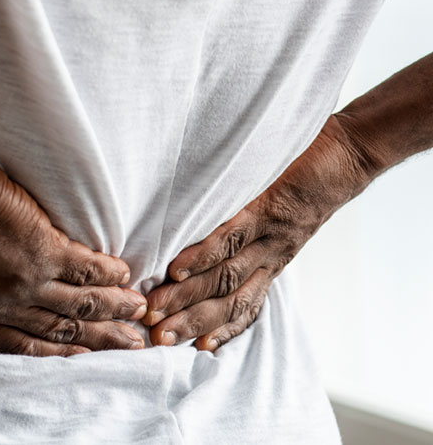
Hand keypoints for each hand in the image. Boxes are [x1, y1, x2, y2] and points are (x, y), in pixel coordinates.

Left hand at [0, 152, 146, 355]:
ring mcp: (26, 280)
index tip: (80, 354)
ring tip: (136, 311)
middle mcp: (3, 304)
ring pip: (78, 304)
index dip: (56, 352)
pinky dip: (107, 275)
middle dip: (96, 340)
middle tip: (126, 344)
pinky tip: (124, 275)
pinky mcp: (44, 249)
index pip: (20, 342)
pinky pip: (86, 268)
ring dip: (110, 310)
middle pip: (59, 330)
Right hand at [142, 115, 369, 350]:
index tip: (186, 348)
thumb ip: (256, 235)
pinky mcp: (269, 208)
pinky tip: (177, 270)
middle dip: (189, 321)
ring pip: (226, 276)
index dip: (217, 330)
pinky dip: (203, 256)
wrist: (351, 157)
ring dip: (188, 297)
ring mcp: (271, 236)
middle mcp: (273, 259)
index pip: (244, 307)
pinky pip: (232, 237)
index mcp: (274, 264)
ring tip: (156, 310)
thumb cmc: (310, 186)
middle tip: (156, 337)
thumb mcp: (285, 222)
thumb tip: (216, 243)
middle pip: (227, 300)